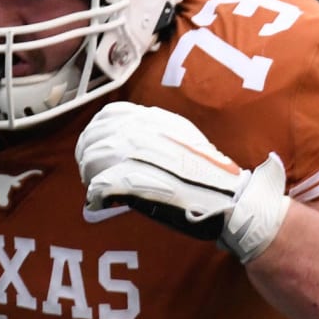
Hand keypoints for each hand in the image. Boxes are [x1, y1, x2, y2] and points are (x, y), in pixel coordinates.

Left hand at [76, 102, 289, 262]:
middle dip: (87, 156)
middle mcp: (143, 131)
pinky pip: (99, 184)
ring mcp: (138, 154)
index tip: (97, 151)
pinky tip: (99, 203)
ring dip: (89, 175)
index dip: (96, 133)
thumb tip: (134, 144)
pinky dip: (95, 195)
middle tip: (90, 175)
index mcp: (156, 120)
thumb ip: (160, 136)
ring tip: (96, 191)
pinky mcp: (135, 181)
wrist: (230, 200)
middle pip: (95, 136)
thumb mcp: (186, 141)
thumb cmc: (212, 177)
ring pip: (93, 157)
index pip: (109, 115)